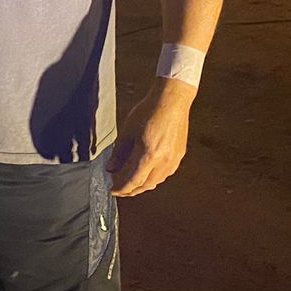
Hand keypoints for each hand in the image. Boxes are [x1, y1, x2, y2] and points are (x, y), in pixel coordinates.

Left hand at [108, 81, 194, 196]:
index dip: (121, 188)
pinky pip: (165, 174)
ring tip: (131, 182)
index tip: (113, 190)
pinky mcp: (179, 155)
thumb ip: (118, 153)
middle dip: (131, 190)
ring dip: (143, 185)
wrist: (171, 101)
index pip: (133, 181)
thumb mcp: (127, 132)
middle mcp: (163, 161)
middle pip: (145, 185)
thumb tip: (111, 168)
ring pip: (157, 181)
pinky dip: (154, 177)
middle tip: (120, 188)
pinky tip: (147, 173)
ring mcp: (174, 159)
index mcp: (149, 155)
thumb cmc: (148, 112)